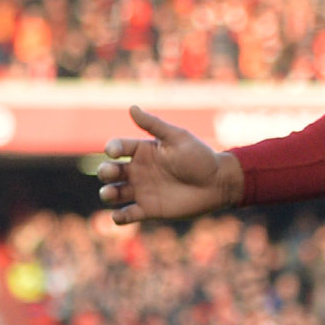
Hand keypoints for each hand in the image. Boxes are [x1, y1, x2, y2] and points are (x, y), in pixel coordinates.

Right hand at [97, 105, 243, 226]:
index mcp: (142, 151)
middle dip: (105, 171)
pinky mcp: (149, 210)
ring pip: (114, 192)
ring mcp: (142, 190)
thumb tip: (131, 107)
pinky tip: (118, 216)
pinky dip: (119, 217)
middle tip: (111, 173)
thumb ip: (154, 125)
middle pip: (110, 171)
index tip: (114, 152)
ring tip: (110, 194)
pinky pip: (128, 215)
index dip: (112, 149)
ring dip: (107, 193)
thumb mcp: (177, 138)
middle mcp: (138, 170)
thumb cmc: (200, 157)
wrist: (219, 183)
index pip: (118, 148)